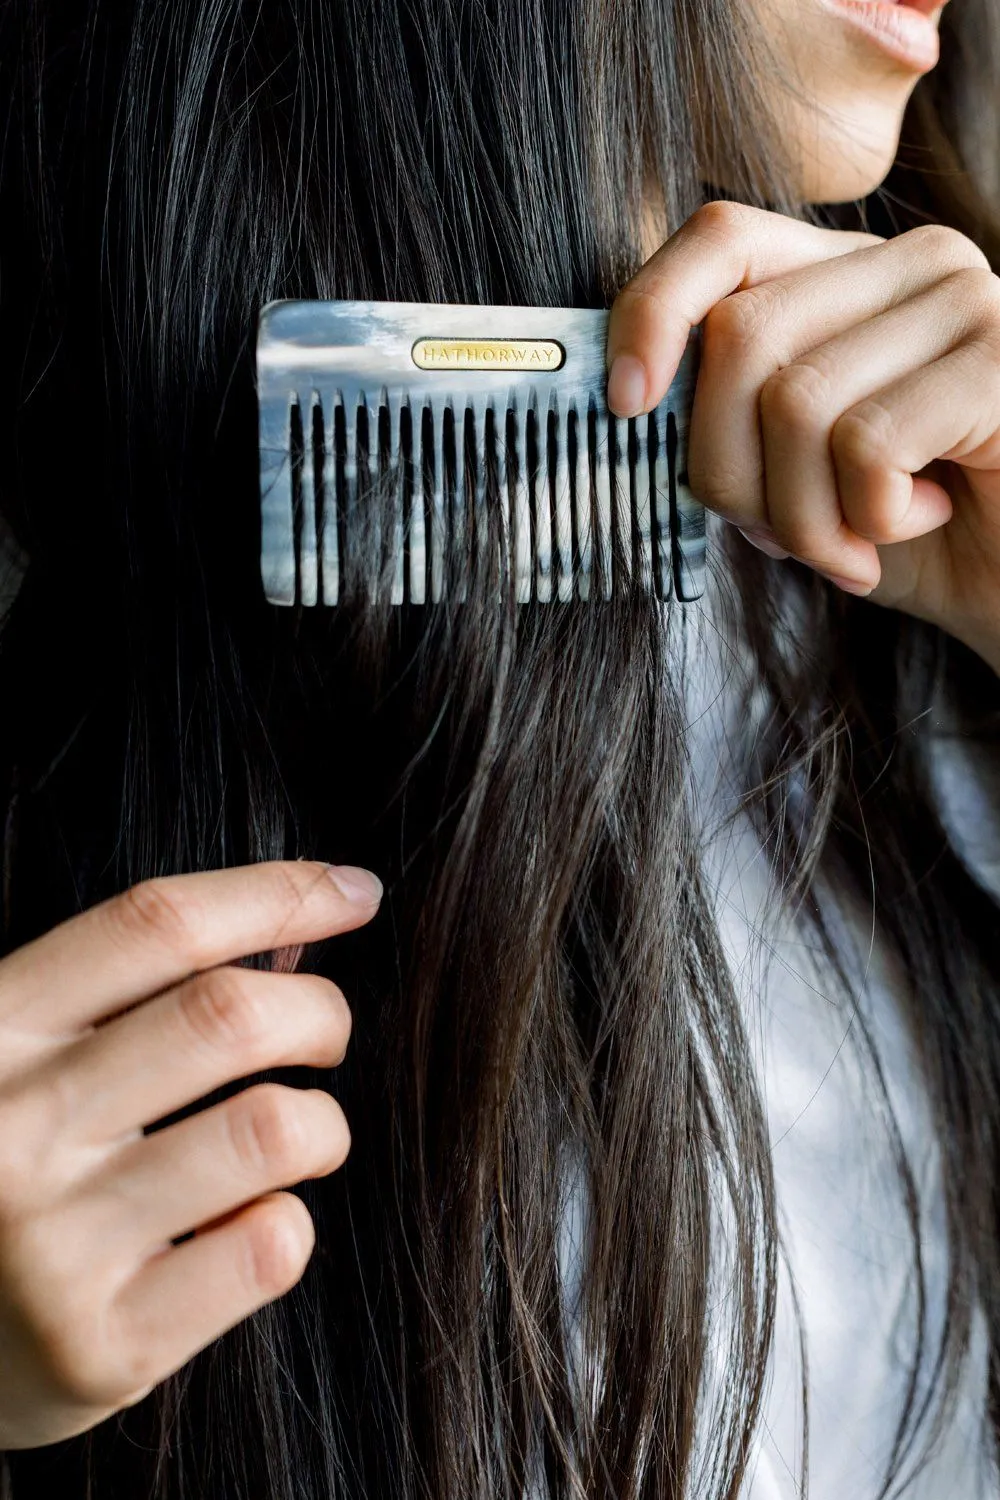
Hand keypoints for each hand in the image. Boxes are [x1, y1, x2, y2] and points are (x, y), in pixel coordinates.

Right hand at [0, 860, 380, 1448]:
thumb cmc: (5, 1168)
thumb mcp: (21, 1059)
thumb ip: (122, 996)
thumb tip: (296, 934)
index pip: (157, 923)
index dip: (276, 894)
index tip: (355, 891)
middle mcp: (12, 1129)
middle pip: (228, 1015)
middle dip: (318, 1010)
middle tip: (324, 1035)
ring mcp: (53, 1245)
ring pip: (271, 1129)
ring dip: (321, 1123)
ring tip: (301, 1136)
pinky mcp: (102, 1346)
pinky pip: (268, 1246)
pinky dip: (289, 1222)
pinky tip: (253, 1223)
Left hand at [607, 201, 999, 676]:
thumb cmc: (923, 540)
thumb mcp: (802, 480)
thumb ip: (733, 427)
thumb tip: (633, 401)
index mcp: (853, 277)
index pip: (722, 238)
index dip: (651, 311)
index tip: (623, 403)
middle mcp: (913, 264)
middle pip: (739, 336)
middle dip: (731, 471)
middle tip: (786, 538)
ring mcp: (967, 300)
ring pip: (794, 400)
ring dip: (804, 517)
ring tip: (855, 549)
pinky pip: (868, 442)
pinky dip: (870, 519)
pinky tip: (920, 523)